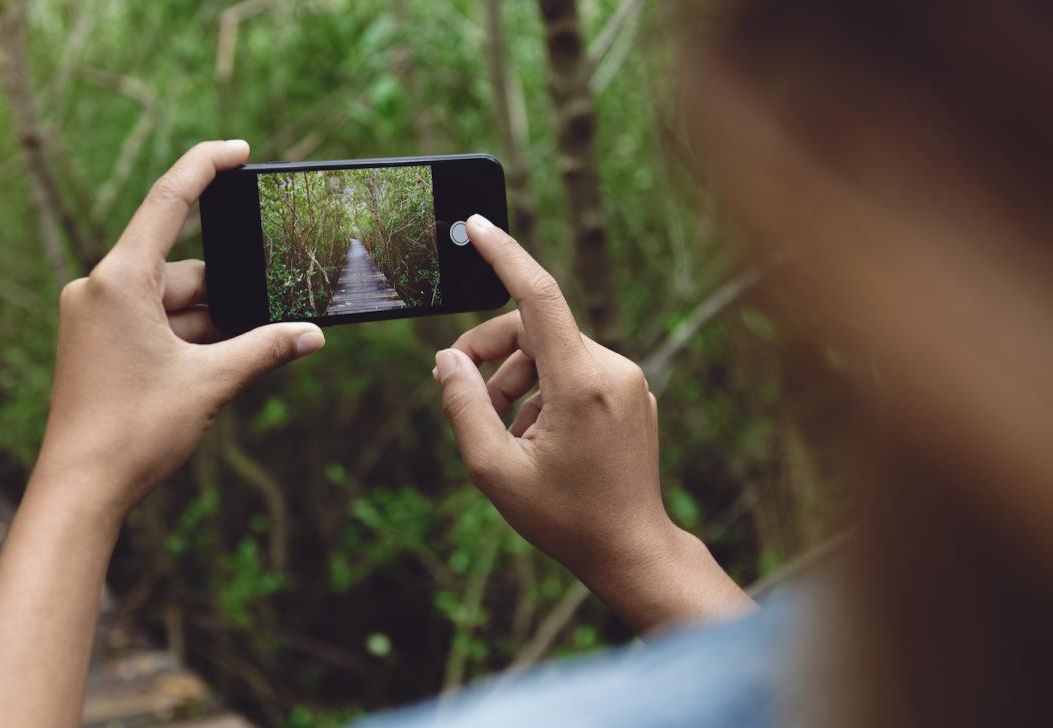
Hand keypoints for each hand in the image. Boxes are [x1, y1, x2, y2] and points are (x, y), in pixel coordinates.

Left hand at [32, 140, 324, 515]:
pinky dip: (185, 338)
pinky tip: (217, 366)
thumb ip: (264, 350)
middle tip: (274, 319)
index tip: (238, 151)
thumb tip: (311, 336)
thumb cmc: (134, 433)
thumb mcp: (210, 383)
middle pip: (180, 270)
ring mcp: (92, 318)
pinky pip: (150, 324)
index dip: (205, 168)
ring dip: (209, 325)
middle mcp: (97, 289)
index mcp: (118, 280)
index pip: (168, 202)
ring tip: (241, 361)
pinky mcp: (93, 345)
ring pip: (168, 303)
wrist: (79, 490)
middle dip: (228, 295)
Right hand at [434, 215, 751, 631]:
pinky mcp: (632, 393)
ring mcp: (628, 380)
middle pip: (534, 329)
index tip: (476, 225)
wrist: (632, 550)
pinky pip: (575, 369)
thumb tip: (447, 360)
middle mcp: (612, 369)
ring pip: (552, 350)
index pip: (539, 296)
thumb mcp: (493, 469)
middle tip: (460, 390)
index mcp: (581, 383)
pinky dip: (543, 390)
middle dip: (491, 354)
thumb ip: (463, 406)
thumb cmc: (563, 517)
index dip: (504, 255)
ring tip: (501, 432)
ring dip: (515, 380)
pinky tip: (534, 437)